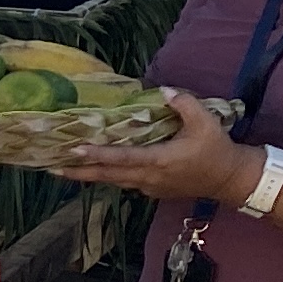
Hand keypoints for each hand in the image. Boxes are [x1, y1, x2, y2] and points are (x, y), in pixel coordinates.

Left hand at [61, 91, 258, 203]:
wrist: (231, 179)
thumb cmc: (217, 150)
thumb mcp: (205, 122)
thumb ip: (183, 104)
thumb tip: (163, 90)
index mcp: (158, 161)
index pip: (121, 158)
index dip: (96, 155)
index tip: (73, 150)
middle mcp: (148, 178)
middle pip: (107, 176)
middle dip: (79, 172)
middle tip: (51, 167)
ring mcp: (149, 187)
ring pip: (114, 181)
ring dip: (90, 176)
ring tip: (65, 169)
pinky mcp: (153, 191)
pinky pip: (125, 183)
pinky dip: (109, 176)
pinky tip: (96, 170)